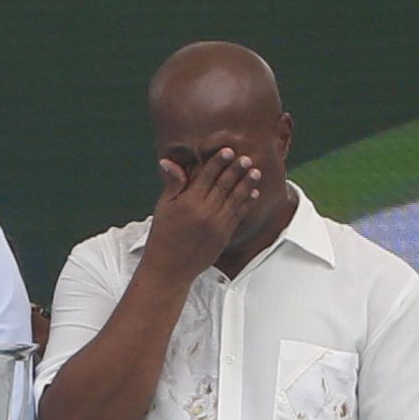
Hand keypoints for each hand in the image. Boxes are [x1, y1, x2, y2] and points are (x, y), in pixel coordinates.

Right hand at [145, 143, 267, 278]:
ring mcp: (217, 224)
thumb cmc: (163, 237)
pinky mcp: (224, 235)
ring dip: (247, 184)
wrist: (170, 268)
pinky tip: (253, 193)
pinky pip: (239, 215)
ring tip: (255, 171)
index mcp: (188, 203)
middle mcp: (205, 212)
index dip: (218, 162)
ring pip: (236, 198)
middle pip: (224, 185)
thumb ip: (172, 184)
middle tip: (246, 157)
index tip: (227, 151)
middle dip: (236, 170)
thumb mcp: (163, 208)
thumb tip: (168, 162)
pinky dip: (247, 202)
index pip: (206, 176)